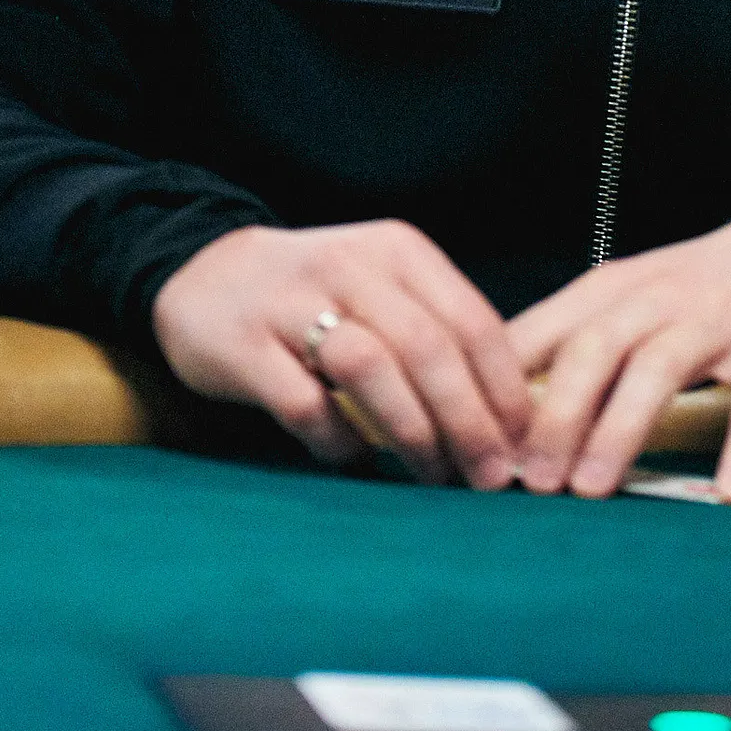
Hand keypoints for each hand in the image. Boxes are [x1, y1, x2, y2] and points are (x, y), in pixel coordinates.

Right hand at [151, 220, 530, 487]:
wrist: (205, 272)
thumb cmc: (318, 295)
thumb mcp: (383, 287)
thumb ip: (437, 333)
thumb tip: (507, 417)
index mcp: (398, 251)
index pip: (471, 320)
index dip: (504, 389)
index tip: (525, 444)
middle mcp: (351, 266)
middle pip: (428, 348)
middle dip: (469, 422)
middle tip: (490, 478)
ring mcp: (293, 303)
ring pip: (370, 368)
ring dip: (412, 432)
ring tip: (432, 476)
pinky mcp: (244, 346)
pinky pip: (304, 404)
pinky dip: (339, 441)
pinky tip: (355, 460)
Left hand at [507, 200, 730, 503]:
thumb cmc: (708, 290)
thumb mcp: (633, 302)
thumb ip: (577, 350)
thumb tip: (498, 426)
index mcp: (613, 291)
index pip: (540, 334)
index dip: (498, 391)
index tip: (471, 451)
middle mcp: (661, 297)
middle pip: (593, 348)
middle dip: (554, 415)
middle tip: (529, 482)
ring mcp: (724, 317)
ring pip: (660, 367)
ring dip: (620, 429)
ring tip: (593, 490)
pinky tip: (730, 492)